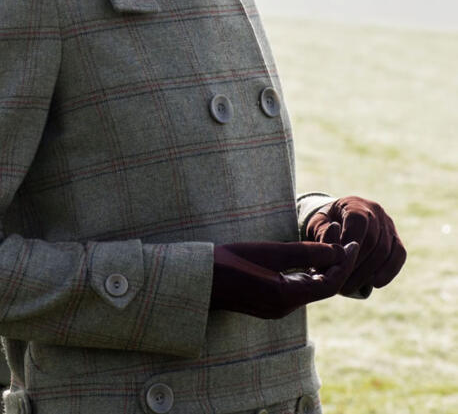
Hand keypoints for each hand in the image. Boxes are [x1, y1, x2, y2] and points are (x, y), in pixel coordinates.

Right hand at [210, 240, 358, 318]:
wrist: (195, 280)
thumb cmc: (227, 262)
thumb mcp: (267, 252)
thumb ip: (304, 252)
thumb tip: (337, 250)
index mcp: (286, 296)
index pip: (329, 283)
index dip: (344, 262)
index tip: (351, 242)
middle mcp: (285, 307)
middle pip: (321, 286)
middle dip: (335, 263)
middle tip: (344, 238)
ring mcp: (276, 308)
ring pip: (310, 288)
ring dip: (321, 267)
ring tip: (328, 243)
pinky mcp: (267, 303)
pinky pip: (297, 289)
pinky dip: (307, 273)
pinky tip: (307, 258)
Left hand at [305, 195, 405, 293]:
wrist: (337, 220)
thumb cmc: (324, 224)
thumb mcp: (316, 226)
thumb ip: (323, 235)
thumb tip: (335, 253)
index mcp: (354, 204)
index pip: (359, 222)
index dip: (349, 245)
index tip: (337, 265)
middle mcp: (376, 211)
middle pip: (373, 240)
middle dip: (357, 265)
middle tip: (342, 284)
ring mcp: (389, 225)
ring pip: (386, 251)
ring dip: (369, 272)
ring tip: (351, 287)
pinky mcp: (396, 239)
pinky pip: (399, 256)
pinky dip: (388, 272)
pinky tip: (373, 284)